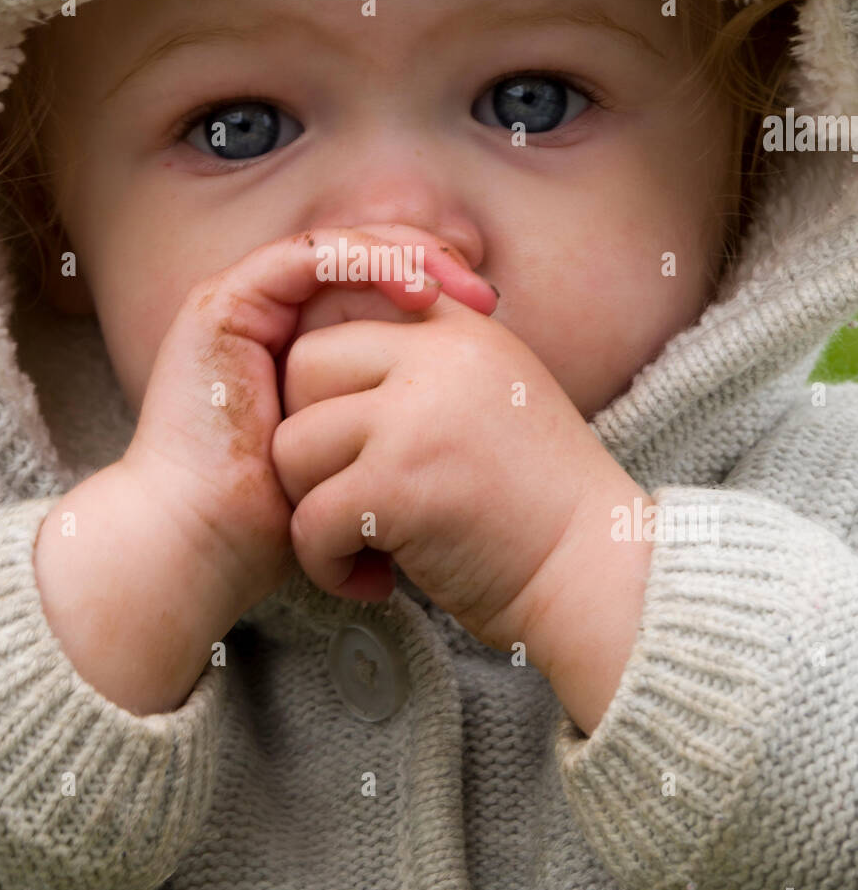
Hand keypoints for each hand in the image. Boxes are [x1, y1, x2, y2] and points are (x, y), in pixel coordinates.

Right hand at [120, 224, 494, 618]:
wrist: (203, 547)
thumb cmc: (280, 523)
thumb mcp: (367, 458)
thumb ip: (405, 421)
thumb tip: (491, 414)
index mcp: (304, 345)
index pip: (379, 290)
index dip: (440, 290)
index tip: (496, 319)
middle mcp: (273, 316)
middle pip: (363, 262)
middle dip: (430, 266)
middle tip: (485, 295)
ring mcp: (245, 304)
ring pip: (340, 248)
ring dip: (403, 256)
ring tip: (452, 285)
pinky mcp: (223, 300)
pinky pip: (306, 256)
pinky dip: (363, 261)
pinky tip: (413, 290)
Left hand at [271, 283, 637, 656]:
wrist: (599, 576)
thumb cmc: (538, 500)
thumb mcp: (492, 394)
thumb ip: (425, 363)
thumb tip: (319, 355)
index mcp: (461, 329)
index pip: (343, 309)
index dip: (327, 380)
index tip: (354, 440)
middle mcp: (438, 357)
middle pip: (303, 368)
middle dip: (309, 439)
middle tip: (348, 492)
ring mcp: (416, 418)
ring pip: (292, 446)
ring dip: (313, 508)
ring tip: (361, 543)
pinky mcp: (398, 486)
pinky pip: (309, 519)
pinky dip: (326, 563)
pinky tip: (372, 580)